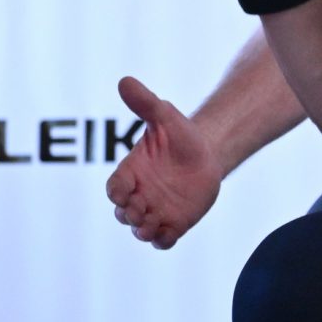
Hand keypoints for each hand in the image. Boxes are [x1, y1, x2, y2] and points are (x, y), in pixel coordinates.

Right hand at [104, 76, 222, 248]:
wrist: (207, 153)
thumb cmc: (180, 134)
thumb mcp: (164, 116)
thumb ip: (144, 103)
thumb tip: (125, 81)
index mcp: (131, 172)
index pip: (114, 188)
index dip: (117, 192)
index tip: (127, 189)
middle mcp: (139, 194)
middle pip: (122, 213)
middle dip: (128, 214)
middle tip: (140, 209)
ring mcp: (156, 210)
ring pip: (140, 229)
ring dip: (142, 231)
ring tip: (150, 227)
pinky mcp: (174, 223)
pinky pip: (162, 240)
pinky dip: (162, 241)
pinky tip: (168, 235)